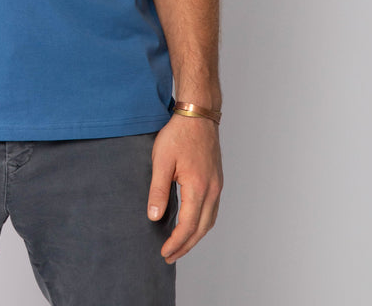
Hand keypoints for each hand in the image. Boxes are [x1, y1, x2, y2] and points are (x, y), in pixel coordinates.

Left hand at [147, 114, 222, 263]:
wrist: (198, 114)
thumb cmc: (178, 134)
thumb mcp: (161, 161)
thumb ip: (158, 190)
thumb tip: (154, 217)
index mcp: (198, 188)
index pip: (188, 226)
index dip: (176, 242)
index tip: (164, 252)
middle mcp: (212, 190)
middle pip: (201, 229)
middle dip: (185, 245)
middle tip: (169, 256)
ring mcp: (217, 185)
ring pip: (209, 221)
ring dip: (195, 236)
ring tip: (179, 245)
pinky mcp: (216, 179)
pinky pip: (212, 210)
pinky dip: (202, 223)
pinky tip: (191, 223)